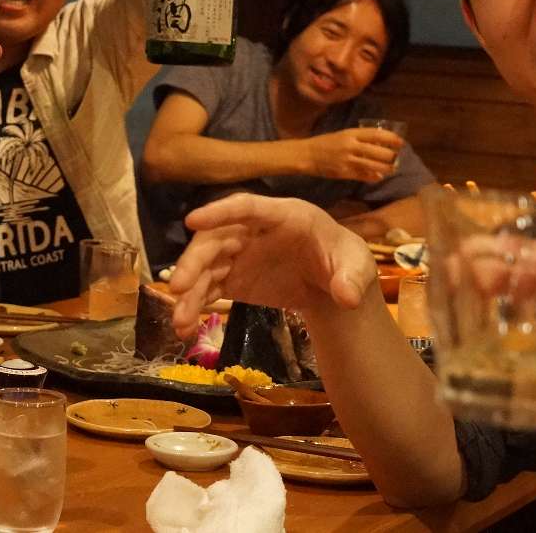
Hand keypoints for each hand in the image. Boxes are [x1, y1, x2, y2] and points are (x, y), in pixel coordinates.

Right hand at [168, 193, 375, 337]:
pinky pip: (208, 289)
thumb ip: (351, 280)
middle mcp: (252, 230)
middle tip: (178, 287)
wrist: (333, 283)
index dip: (220, 212)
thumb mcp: (357, 267)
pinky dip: (195, 306)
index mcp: (284, 215)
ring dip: (189, 292)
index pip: (247, 207)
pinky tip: (185, 328)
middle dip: (195, 261)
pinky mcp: (233, 279)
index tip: (192, 220)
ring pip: (206, 267)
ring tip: (180, 322)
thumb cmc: (344, 261)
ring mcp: (239, 254)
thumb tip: (347, 298)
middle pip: (216, 239)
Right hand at [304, 127, 401, 181]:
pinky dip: (373, 176)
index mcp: (351, 134)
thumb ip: (360, 139)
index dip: (391, 138)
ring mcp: (347, 160)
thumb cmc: (325, 143)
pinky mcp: (344, 172)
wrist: (306, 154)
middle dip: (391, 156)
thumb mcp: (342, 135)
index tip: (400, 142)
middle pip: (378, 151)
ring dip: (386, 168)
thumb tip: (380, 144)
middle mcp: (351, 146)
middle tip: (396, 157)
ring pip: (373, 165)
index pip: (376, 134)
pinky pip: (363, 175)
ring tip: (392, 168)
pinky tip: (378, 177)